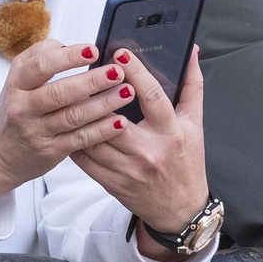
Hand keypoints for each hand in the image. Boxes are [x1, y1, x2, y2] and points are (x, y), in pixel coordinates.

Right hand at [0, 40, 136, 205]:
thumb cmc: (14, 110)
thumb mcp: (17, 80)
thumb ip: (40, 58)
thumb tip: (68, 46)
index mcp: (17, 83)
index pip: (41, 66)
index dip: (68, 57)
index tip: (93, 50)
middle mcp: (24, 107)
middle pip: (60, 92)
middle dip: (92, 81)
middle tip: (116, 72)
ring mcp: (37, 131)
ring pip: (73, 116)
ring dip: (103, 104)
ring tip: (126, 92)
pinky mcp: (50, 151)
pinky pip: (80, 139)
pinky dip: (101, 130)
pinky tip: (119, 122)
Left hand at [70, 47, 209, 261]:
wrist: (180, 210)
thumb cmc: (187, 161)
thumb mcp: (195, 124)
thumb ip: (192, 86)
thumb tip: (191, 52)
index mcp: (171, 132)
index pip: (152, 97)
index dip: (136, 73)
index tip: (120, 54)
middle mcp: (149, 151)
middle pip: (114, 118)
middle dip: (97, 95)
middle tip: (83, 72)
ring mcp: (128, 169)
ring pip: (94, 138)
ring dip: (80, 116)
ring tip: (69, 93)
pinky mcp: (112, 183)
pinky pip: (85, 159)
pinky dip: (74, 139)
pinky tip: (68, 123)